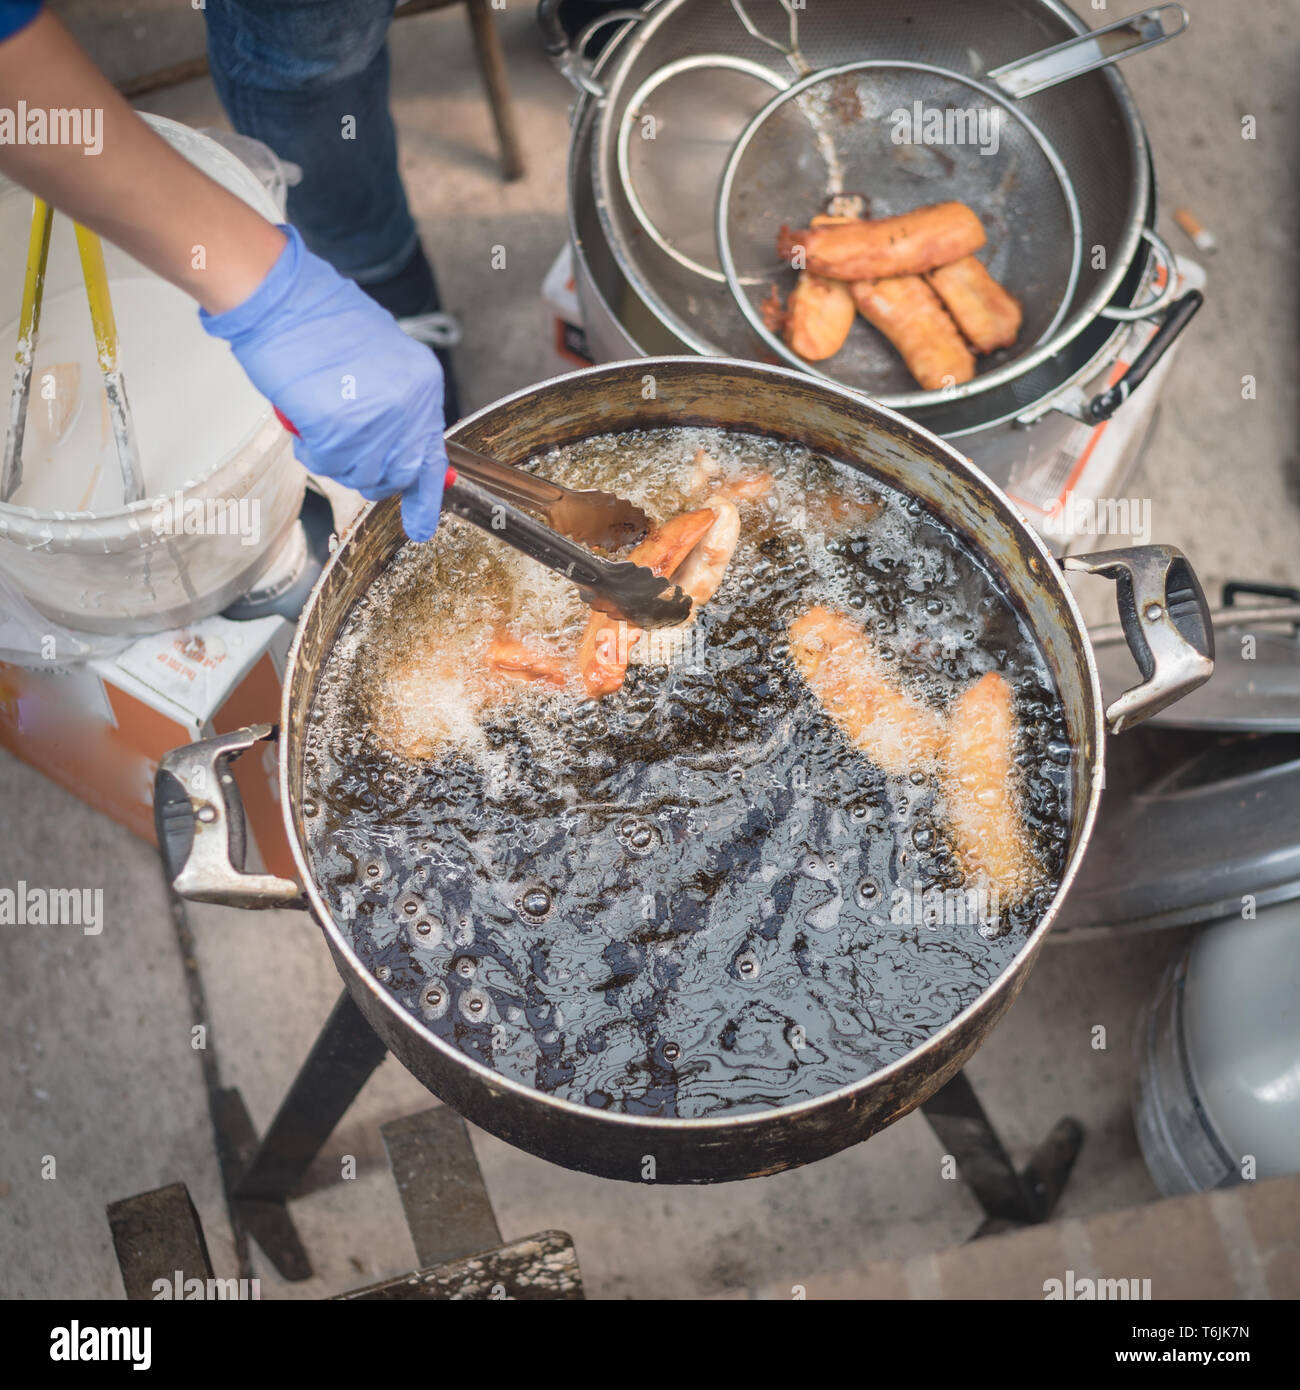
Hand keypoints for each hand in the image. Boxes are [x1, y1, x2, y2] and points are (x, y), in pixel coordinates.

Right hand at [201, 225, 446, 540]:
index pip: (431, 457)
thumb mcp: (383, 360)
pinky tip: (305, 420)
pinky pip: (325, 462)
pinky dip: (309, 449)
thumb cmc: (320, 320)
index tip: (421, 526)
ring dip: (334, 457)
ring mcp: (376, 418)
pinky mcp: (338, 426)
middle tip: (343, 451)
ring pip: (359, 473)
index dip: (425, 497)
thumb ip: (398, 405)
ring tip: (320, 419)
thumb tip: (401, 448)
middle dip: (368, 474)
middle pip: (395, 475)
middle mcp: (408, 404)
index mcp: (424, 384)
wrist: (281, 297)